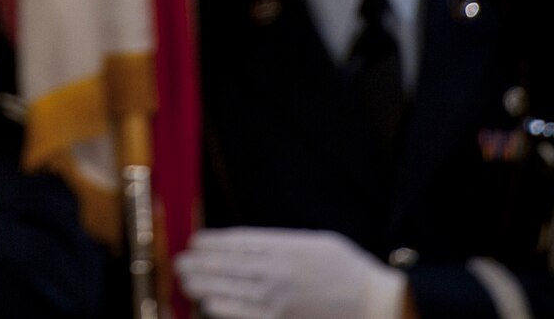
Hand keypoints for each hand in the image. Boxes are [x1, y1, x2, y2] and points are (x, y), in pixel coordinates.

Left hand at [175, 228, 407, 318]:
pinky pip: (244, 315)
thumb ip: (282, 243)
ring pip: (230, 290)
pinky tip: (207, 304)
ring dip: (204, 284)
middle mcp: (275, 273)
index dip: (213, 242)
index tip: (196, 241)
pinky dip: (223, 309)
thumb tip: (253, 245)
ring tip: (186, 279)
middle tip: (180, 261)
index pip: (237, 242)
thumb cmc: (346, 270)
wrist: (373, 303)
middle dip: (200, 263)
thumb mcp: (314, 242)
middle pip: (227, 266)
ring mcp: (277, 300)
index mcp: (284, 248)